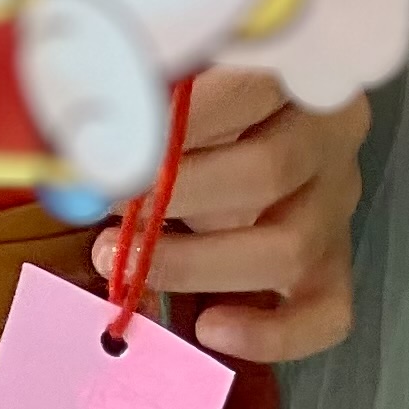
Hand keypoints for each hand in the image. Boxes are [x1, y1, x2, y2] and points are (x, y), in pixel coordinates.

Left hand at [83, 66, 371, 361]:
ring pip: (290, 248)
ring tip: (120, 259)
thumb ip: (138, 99)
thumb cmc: (193, 109)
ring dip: (193, 263)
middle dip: (173, 196)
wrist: (235, 145)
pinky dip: (271, 334)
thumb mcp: (173, 84)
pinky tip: (208, 327)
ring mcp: (336, 204)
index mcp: (294, 75)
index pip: (247, 90)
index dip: (175, 124)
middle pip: (269, 172)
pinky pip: (326, 313)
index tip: (108, 145)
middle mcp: (329, 137)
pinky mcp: (333, 263)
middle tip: (104, 202)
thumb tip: (72, 147)